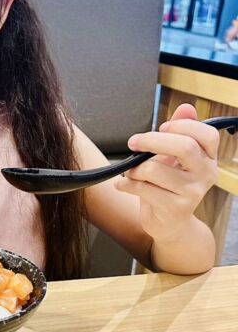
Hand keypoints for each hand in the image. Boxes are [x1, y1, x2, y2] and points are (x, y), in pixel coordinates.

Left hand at [115, 103, 218, 243]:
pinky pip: (144, 189)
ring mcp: (192, 193)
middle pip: (184, 146)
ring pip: (155, 169)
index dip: (182, 126)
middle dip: (151, 140)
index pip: (207, 134)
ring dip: (134, 168)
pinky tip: (123, 184)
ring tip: (130, 171)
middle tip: (133, 142)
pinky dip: (126, 184)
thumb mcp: (174, 157)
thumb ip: (179, 132)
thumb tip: (185, 107)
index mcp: (208, 157)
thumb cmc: (169, 185)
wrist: (170, 223)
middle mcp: (206, 174)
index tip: (161, 127)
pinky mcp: (175, 209)